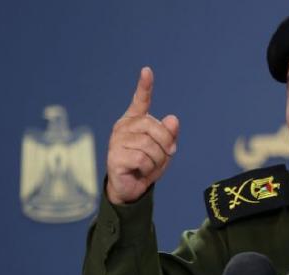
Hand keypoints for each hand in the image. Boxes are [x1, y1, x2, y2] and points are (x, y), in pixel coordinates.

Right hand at [106, 66, 179, 203]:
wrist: (132, 188)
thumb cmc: (147, 166)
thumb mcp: (164, 150)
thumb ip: (170, 135)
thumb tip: (173, 119)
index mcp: (135, 122)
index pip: (140, 101)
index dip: (144, 86)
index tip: (147, 71)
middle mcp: (123, 127)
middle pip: (153, 126)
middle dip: (165, 143)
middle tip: (167, 154)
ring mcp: (117, 141)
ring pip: (149, 145)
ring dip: (157, 159)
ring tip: (150, 165)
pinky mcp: (114, 157)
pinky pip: (142, 159)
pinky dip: (148, 168)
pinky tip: (140, 171)